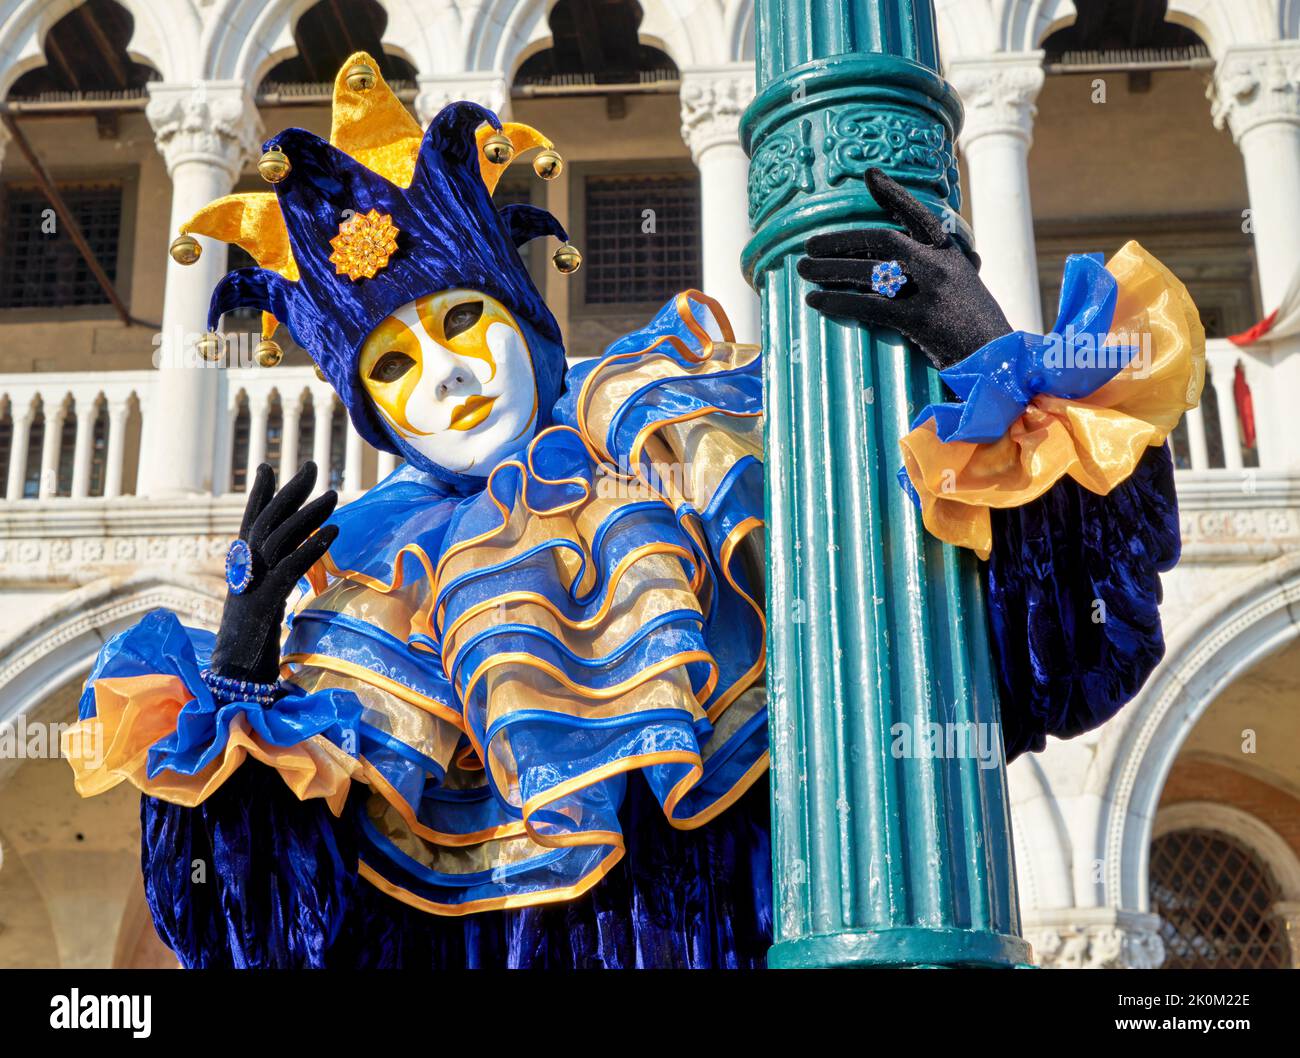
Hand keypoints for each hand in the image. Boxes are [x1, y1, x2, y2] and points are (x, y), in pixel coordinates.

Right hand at [209, 462, 337, 686]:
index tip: (267, 467)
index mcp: (240, 572)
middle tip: (313, 465)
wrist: (232, 681)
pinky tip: (333, 533)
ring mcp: (251, 588)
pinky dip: (311, 548)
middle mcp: (242, 574)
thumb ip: (269, 586)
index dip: (258, 495)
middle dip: (290, 491)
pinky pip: (289, 569)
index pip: (248, 524)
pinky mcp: (264, 605)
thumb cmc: (249, 651)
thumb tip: (285, 571)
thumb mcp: (261, 611)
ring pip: (278, 539)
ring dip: (308, 514)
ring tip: (333, 494)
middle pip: (265, 522)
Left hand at [798, 167, 1012, 369]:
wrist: (1001, 363)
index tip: (870, 176)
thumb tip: (904, 268)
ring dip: (831, 268)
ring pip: (871, 271)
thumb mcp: (964, 292)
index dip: (895, 195)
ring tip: (803, 269)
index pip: (919, 217)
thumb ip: (940, 274)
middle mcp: (941, 266)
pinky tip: (816, 301)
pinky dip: (839, 301)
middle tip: (810, 244)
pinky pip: (869, 306)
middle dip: (843, 240)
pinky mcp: (921, 320)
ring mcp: (932, 291)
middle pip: (884, 239)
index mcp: (951, 256)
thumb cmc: (977, 333)